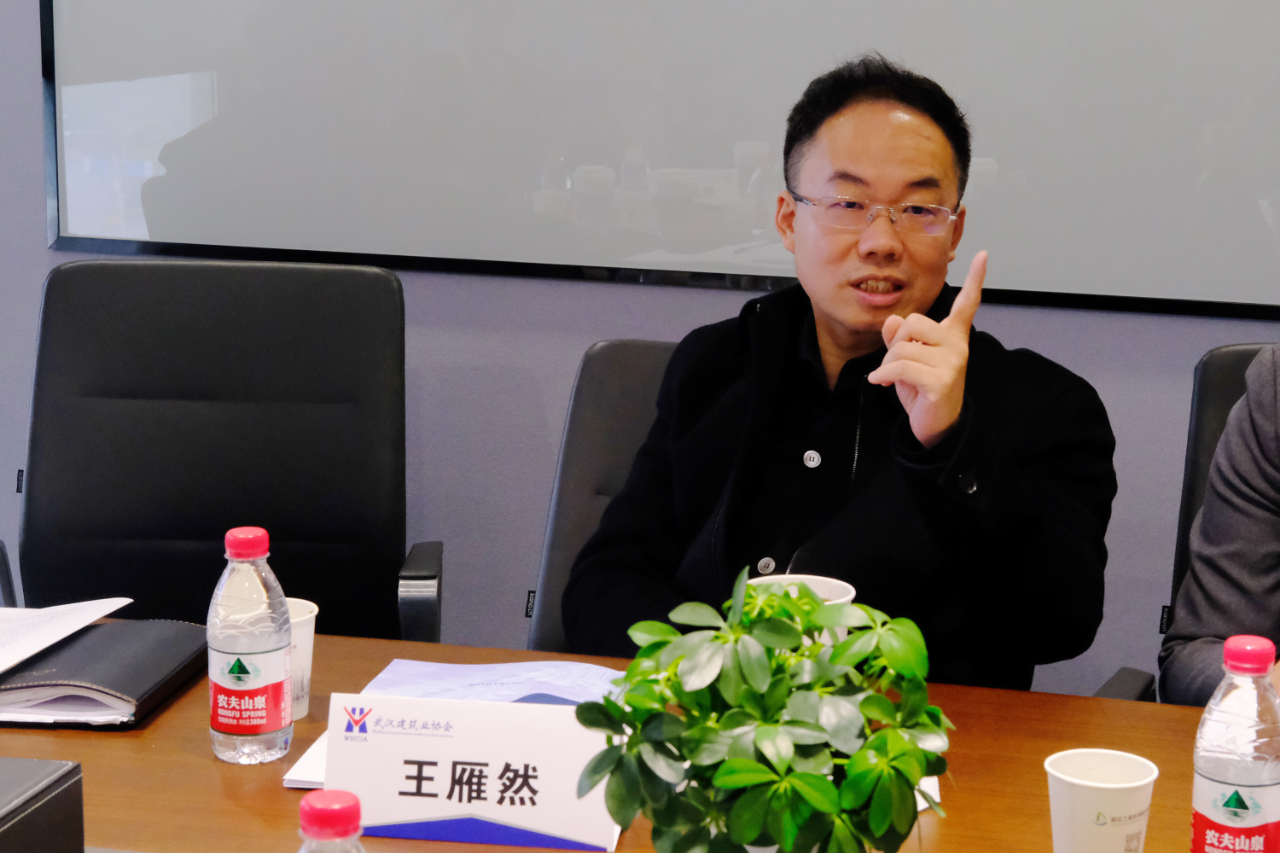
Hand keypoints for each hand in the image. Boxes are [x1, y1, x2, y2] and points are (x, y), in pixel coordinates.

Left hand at [866, 251, 986, 448]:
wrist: (934, 426)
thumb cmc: (921, 390)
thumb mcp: (908, 359)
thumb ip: (900, 337)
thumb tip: (893, 320)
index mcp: (953, 336)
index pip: (967, 303)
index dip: (975, 279)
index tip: (983, 254)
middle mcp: (957, 344)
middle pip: (914, 322)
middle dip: (895, 343)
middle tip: (894, 363)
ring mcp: (953, 361)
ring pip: (903, 346)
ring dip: (887, 363)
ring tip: (891, 378)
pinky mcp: (941, 380)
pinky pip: (900, 366)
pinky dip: (883, 375)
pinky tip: (880, 382)